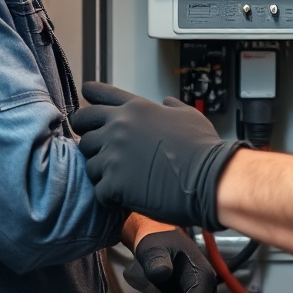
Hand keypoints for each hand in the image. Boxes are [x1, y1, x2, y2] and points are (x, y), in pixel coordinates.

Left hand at [73, 82, 244, 230]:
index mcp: (136, 108)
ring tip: (120, 180)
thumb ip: (172, 107)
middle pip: (84, 127)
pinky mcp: (113, 182)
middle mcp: (120, 126)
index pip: (101, 94)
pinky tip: (123, 198)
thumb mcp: (190, 115)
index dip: (90, 95)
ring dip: (101, 171)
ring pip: (88, 162)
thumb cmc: (203, 148)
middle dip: (89, 137)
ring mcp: (114, 154)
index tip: (84, 97)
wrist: (209, 178)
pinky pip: (98, 190)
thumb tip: (167, 102)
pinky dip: (108, 196)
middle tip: (99, 150)